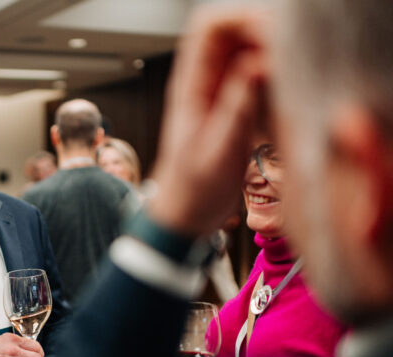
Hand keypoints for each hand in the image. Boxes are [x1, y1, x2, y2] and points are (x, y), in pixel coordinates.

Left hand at [149, 5, 270, 235]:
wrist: (184, 215)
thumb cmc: (192, 190)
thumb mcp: (219, 150)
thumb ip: (238, 106)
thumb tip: (260, 62)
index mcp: (190, 87)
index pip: (209, 28)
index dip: (241, 19)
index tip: (273, 32)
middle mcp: (204, 83)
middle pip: (234, 33)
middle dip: (265, 33)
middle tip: (294, 54)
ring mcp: (220, 93)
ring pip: (250, 52)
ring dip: (274, 55)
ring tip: (292, 78)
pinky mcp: (236, 106)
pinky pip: (259, 77)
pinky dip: (276, 78)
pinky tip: (285, 98)